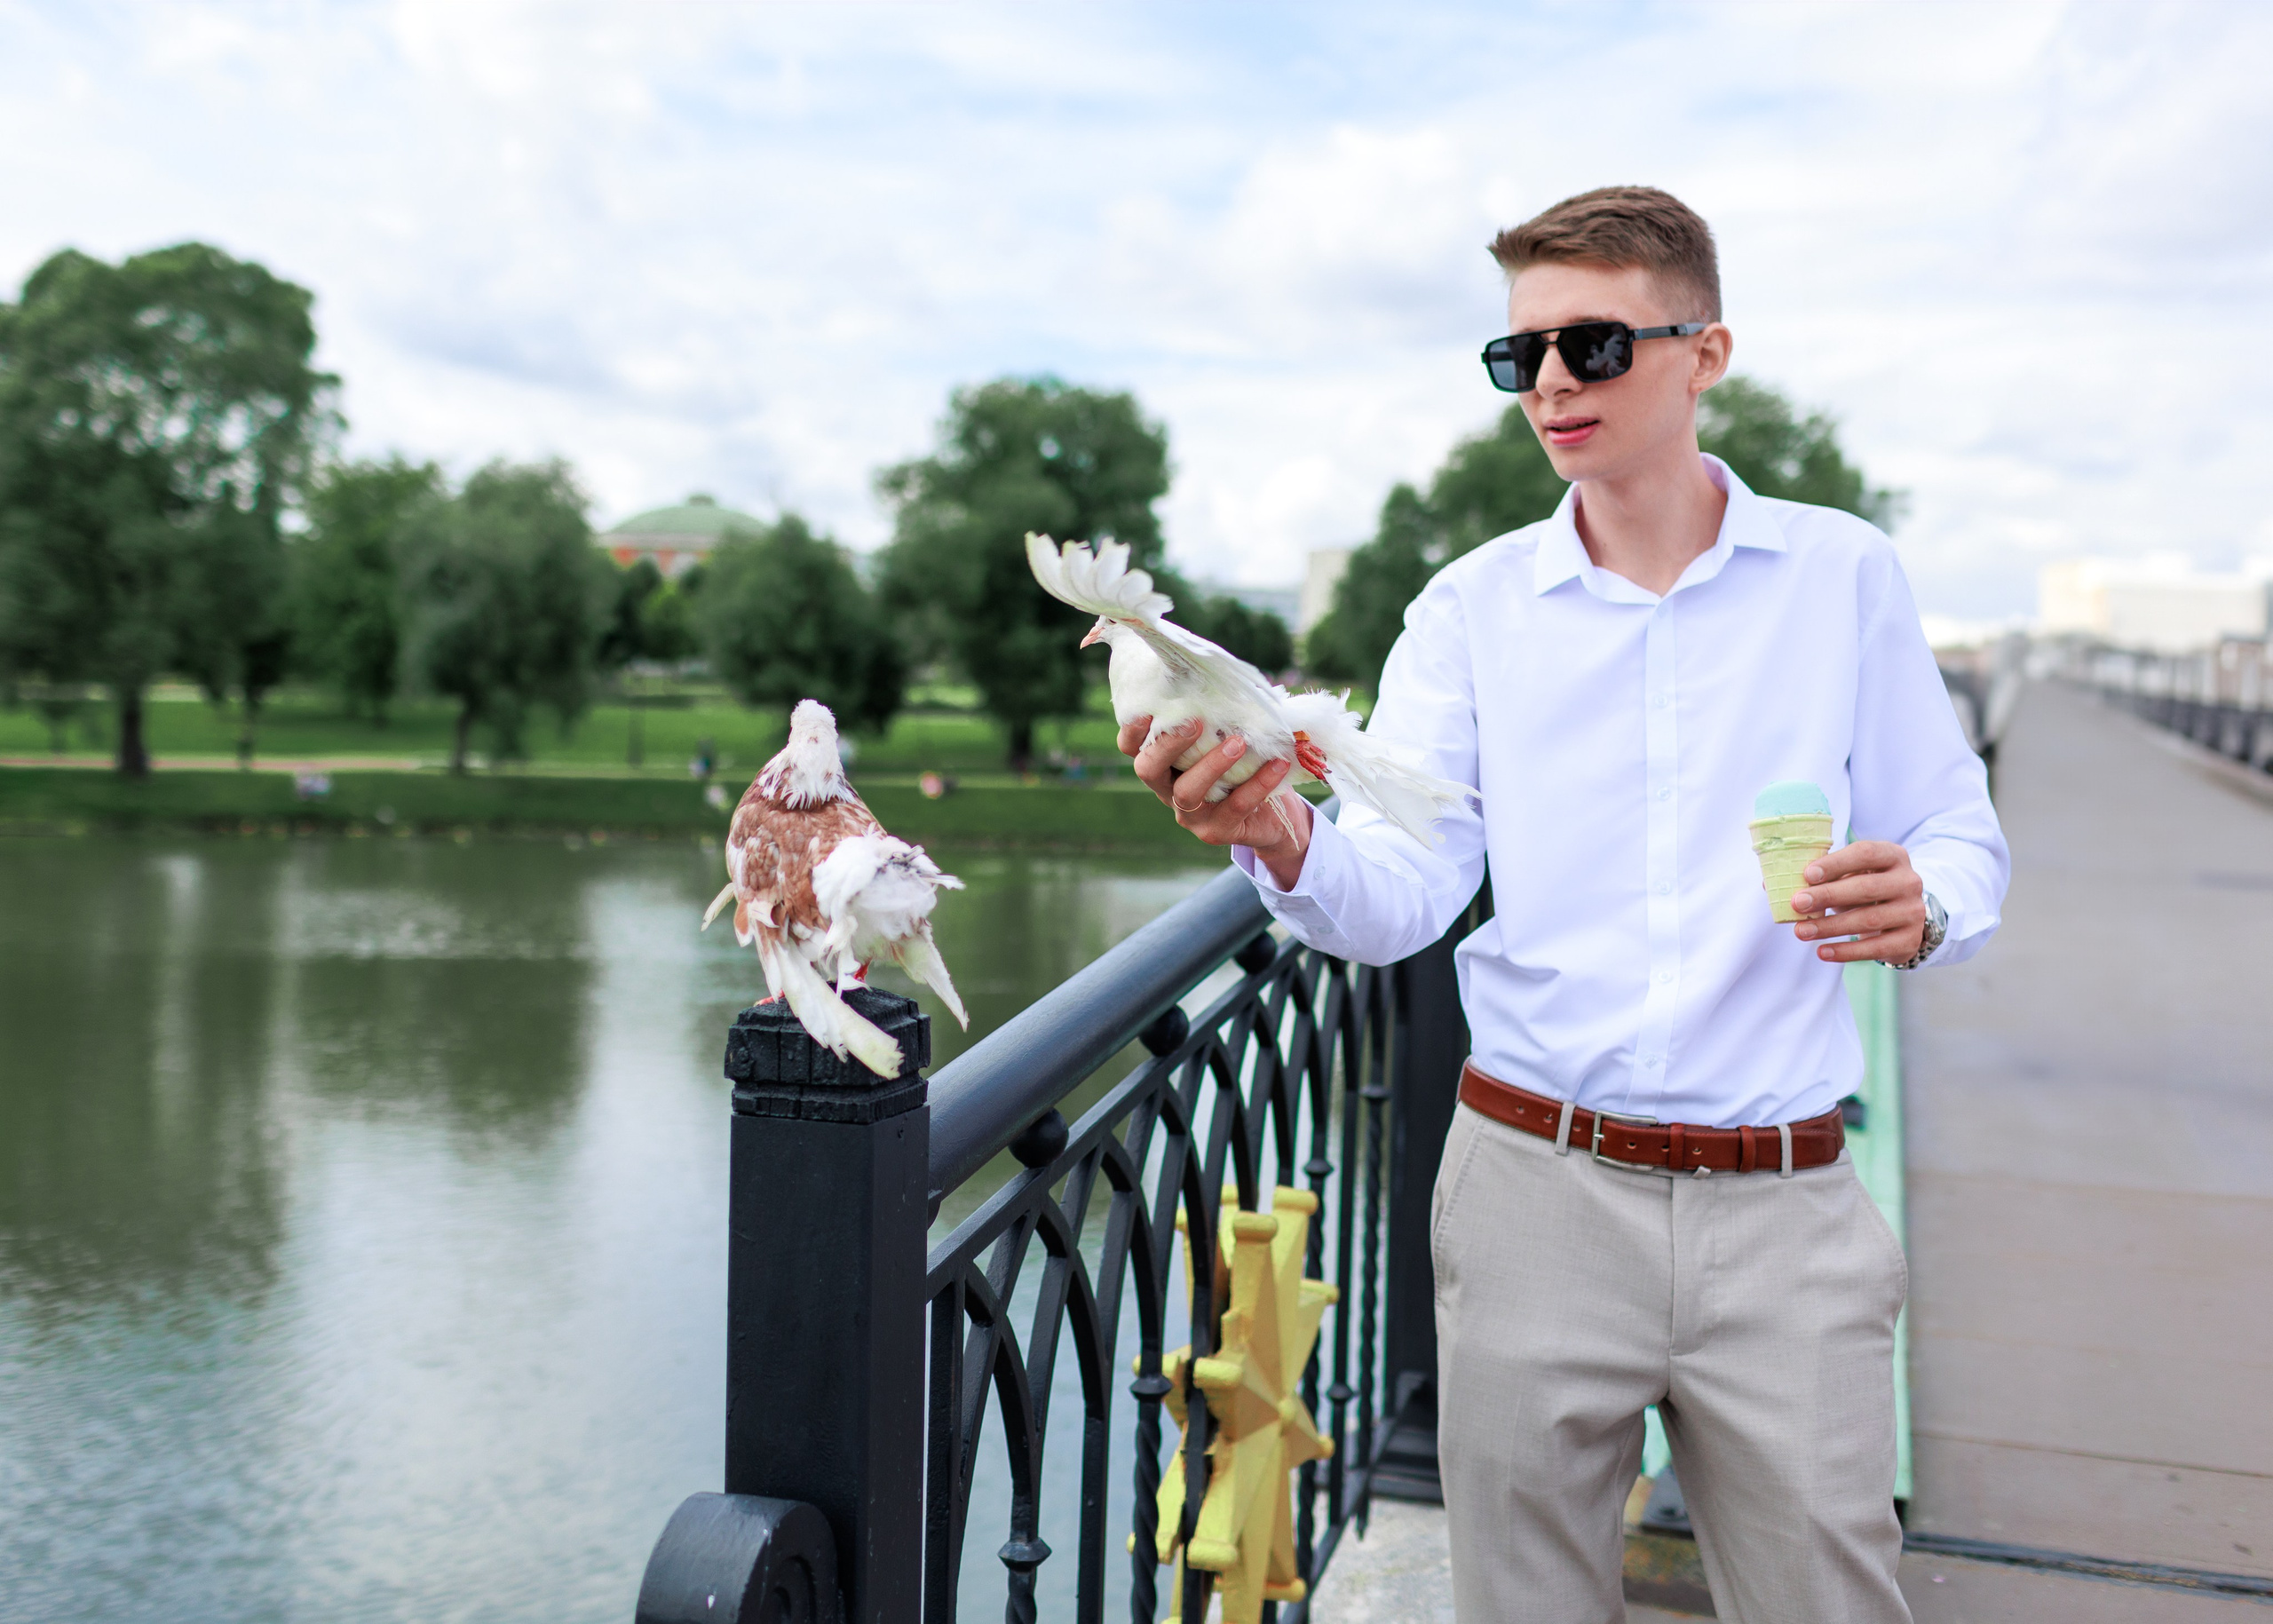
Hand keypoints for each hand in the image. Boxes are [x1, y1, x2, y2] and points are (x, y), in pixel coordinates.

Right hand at [1118, 715, 1312, 884]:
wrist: (1277, 818)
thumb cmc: (1247, 766)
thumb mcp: (1230, 737)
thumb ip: (1221, 715)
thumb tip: (1229, 676)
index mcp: (1165, 764)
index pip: (1133, 748)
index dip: (1133, 729)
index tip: (1149, 709)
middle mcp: (1168, 789)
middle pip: (1148, 769)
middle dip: (1167, 744)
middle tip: (1194, 722)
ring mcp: (1190, 815)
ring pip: (1187, 791)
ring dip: (1212, 764)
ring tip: (1239, 743)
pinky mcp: (1216, 831)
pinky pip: (1234, 806)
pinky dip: (1257, 783)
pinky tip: (1277, 765)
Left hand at [1790, 840, 1926, 963]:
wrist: (1902, 917)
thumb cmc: (1865, 889)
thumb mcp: (1849, 875)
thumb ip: (1819, 875)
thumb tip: (1769, 885)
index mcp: (1893, 856)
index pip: (1866, 853)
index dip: (1836, 863)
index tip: (1807, 875)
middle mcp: (1909, 881)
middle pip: (1866, 887)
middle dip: (1828, 896)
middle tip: (1797, 904)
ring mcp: (1912, 912)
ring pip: (1869, 919)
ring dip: (1830, 926)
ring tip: (1801, 932)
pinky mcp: (1909, 940)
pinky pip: (1876, 947)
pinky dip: (1847, 951)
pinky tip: (1822, 952)